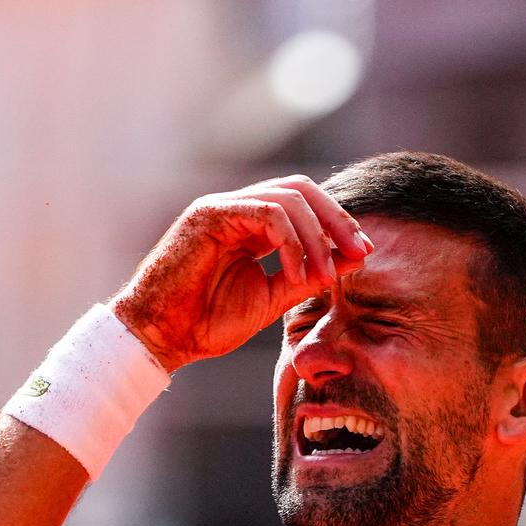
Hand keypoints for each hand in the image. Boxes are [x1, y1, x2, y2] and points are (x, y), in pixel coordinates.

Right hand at [111, 175, 372, 372]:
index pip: (305, 205)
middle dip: (337, 219)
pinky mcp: (210, 214)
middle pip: (301, 189)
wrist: (162, 337)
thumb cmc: (206, 323)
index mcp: (252, 226)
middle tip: (360, 251)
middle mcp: (238, 209)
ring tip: (326, 275)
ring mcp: (223, 207)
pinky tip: (298, 274)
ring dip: (316, 236)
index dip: (337, 224)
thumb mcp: (272, 299)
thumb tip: (353, 258)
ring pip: (288, 197)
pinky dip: (291, 242)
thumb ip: (308, 277)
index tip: (363, 253)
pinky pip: (266, 213)